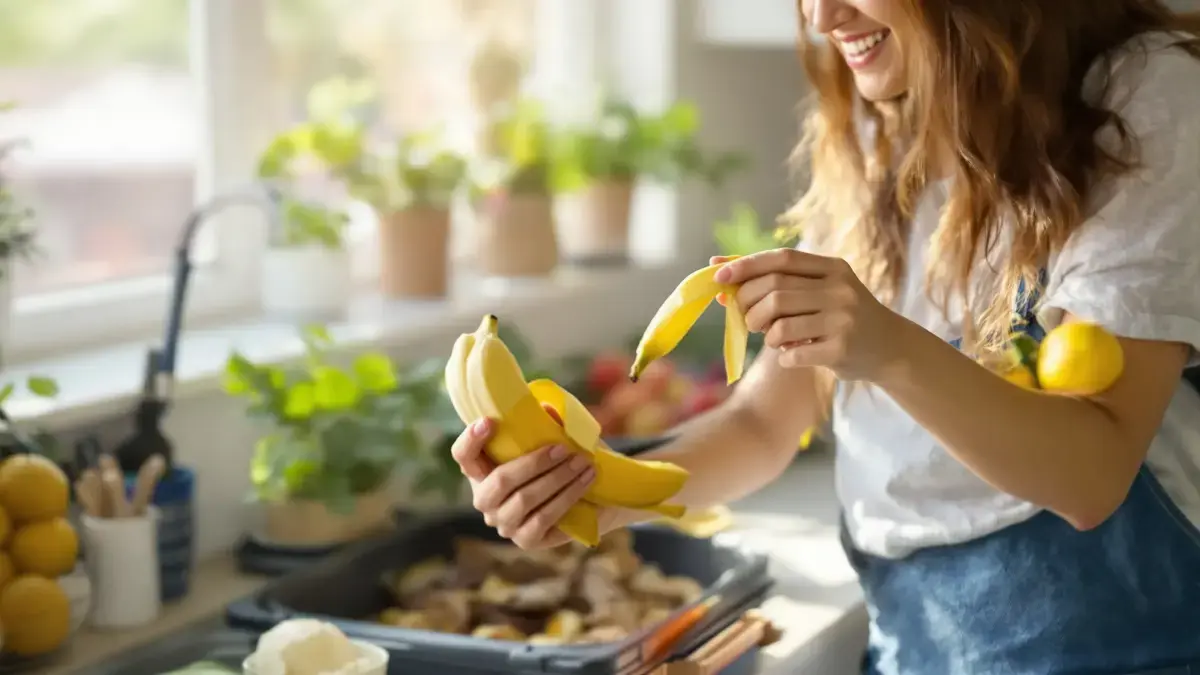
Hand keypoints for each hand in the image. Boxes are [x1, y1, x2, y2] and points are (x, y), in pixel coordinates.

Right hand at [450, 418, 597, 549]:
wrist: (592, 499)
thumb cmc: (564, 463)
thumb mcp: (555, 439)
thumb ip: (548, 424)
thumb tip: (550, 412)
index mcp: (483, 470)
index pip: (463, 456)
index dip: (471, 440)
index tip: (490, 421)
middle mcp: (486, 500)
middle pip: (498, 481)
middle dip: (533, 463)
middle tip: (563, 449)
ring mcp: (504, 523)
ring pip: (523, 500)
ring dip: (556, 478)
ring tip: (582, 462)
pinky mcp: (526, 540)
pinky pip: (543, 518)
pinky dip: (566, 497)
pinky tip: (584, 481)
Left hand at [713, 249, 905, 380]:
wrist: (891, 348)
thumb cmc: (843, 315)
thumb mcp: (820, 289)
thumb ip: (777, 280)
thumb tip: (720, 269)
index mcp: (833, 268)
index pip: (782, 258)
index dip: (746, 265)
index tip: (719, 275)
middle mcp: (840, 289)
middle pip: (775, 292)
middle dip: (750, 307)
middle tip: (749, 320)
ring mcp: (842, 319)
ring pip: (780, 325)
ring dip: (765, 334)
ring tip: (773, 338)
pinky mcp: (841, 349)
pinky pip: (792, 353)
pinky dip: (783, 356)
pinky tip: (792, 354)